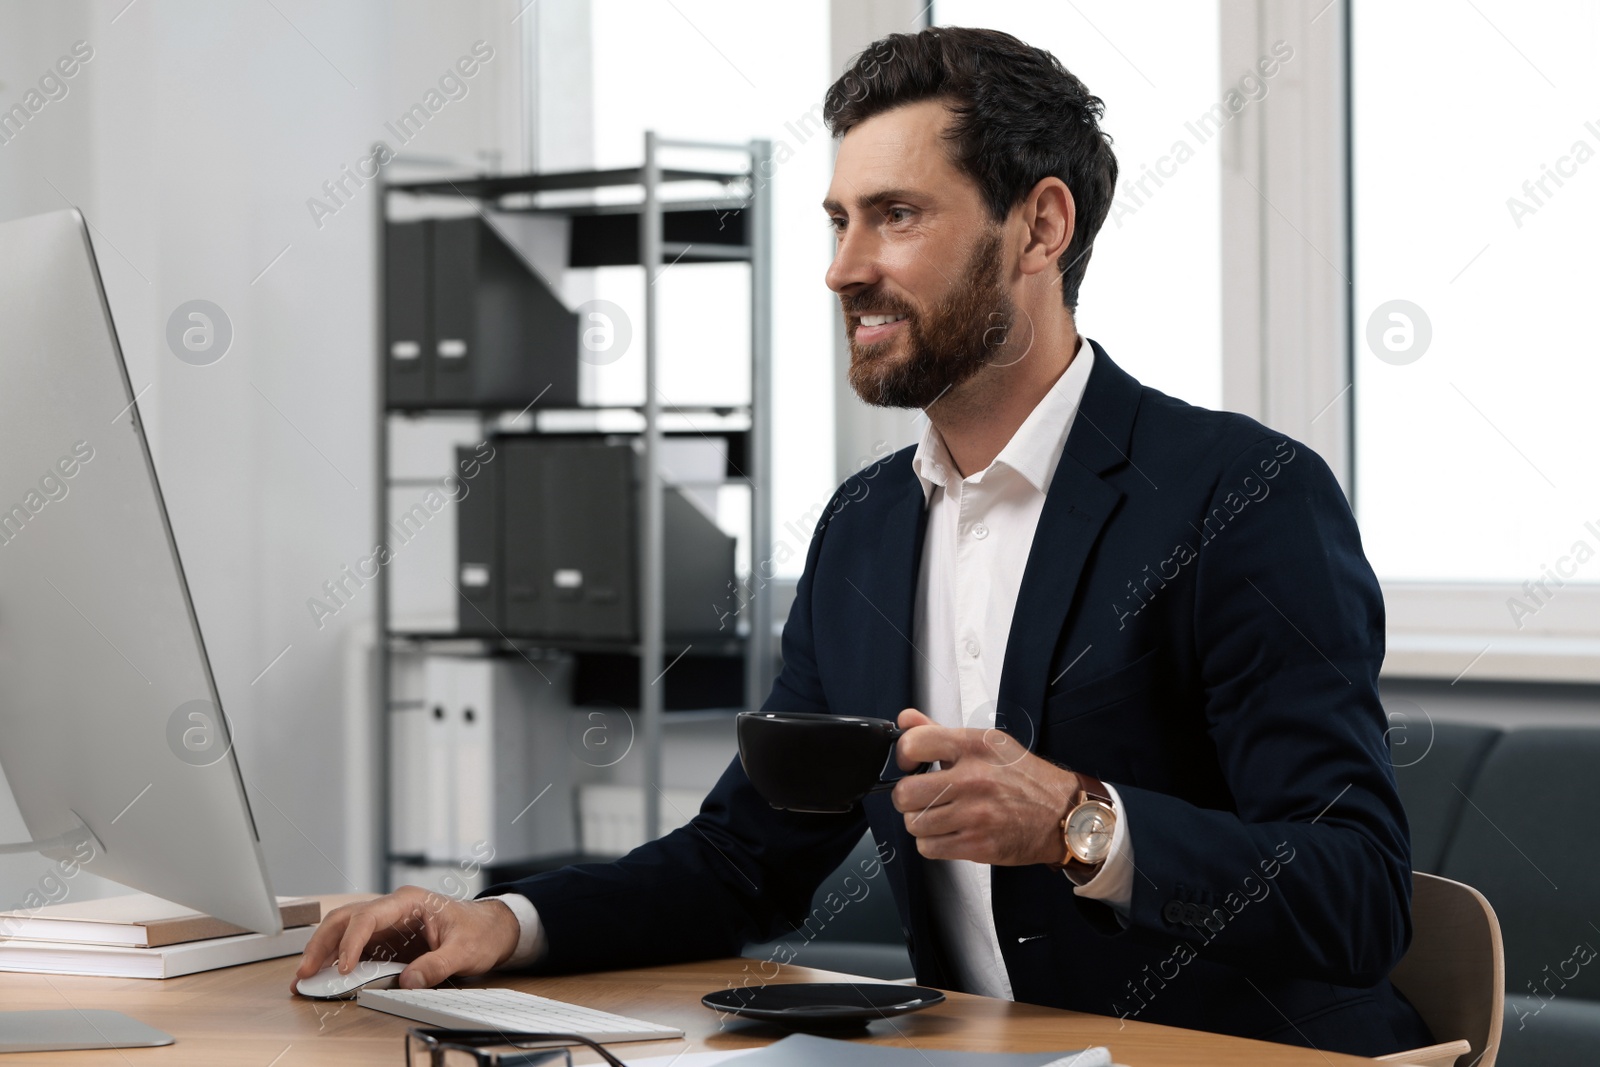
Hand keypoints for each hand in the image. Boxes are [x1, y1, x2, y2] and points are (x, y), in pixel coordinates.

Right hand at [291, 886, 520, 992]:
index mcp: (410, 901)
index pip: (369, 916)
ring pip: (344, 931)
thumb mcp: (465, 951)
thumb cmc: (480, 931)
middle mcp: (394, 908)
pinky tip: (326, 977)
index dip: (351, 942)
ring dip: (324, 953)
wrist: (493, 928)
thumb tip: (408, 982)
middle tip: (305, 973)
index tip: (342, 968)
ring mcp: (388, 923)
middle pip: (346, 919)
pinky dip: (338, 961)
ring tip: (305, 978)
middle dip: (322, 944)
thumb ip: (437, 965)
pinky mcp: (388, 939)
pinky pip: (357, 947)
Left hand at [891, 708, 1078, 865]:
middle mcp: (973, 779)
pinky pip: (928, 848)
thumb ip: (940, 732)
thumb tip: (905, 719)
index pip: (913, 744)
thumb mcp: (987, 743)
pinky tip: (948, 832)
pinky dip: (932, 843)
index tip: (911, 763)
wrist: (1062, 813)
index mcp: (973, 747)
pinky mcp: (977, 845)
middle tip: (922, 795)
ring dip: (920, 822)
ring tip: (939, 815)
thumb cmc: (1025, 777)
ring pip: (914, 823)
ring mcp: (975, 814)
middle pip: (905, 793)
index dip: (904, 755)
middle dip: (907, 796)